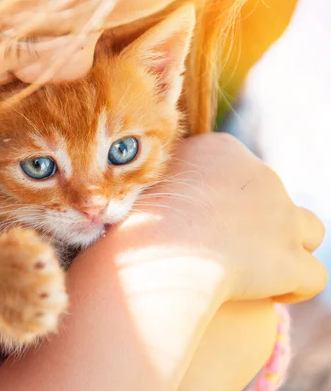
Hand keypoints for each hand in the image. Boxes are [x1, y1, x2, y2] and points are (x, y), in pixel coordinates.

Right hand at [130, 132, 326, 302]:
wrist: (150, 253)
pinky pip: (312, 276)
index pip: (241, 171)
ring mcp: (281, 217)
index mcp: (222, 151)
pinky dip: (294, 287)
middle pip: (273, 198)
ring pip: (310, 229)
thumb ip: (165, 180)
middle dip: (256, 223)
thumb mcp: (142, 185)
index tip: (204, 221)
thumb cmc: (134, 221)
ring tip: (260, 270)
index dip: (228, 198)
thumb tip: (165, 191)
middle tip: (221, 249)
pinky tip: (270, 296)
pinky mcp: (289, 260)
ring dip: (290, 247)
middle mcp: (260, 176)